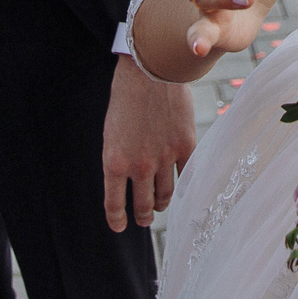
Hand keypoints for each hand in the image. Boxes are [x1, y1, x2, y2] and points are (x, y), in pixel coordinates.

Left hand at [102, 56, 195, 232]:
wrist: (149, 71)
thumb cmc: (125, 98)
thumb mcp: (111, 134)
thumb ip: (119, 159)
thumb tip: (127, 180)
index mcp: (114, 162)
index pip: (114, 204)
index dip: (117, 220)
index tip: (119, 227)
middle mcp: (138, 166)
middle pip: (142, 204)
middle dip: (142, 216)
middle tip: (143, 219)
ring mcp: (163, 158)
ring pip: (164, 195)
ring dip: (161, 204)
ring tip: (159, 206)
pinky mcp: (184, 146)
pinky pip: (185, 176)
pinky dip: (183, 186)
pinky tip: (181, 188)